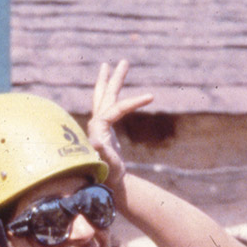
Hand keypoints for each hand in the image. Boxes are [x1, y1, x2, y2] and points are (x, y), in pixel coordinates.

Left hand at [88, 60, 152, 195]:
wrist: (107, 185)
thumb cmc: (109, 177)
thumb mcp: (108, 165)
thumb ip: (102, 153)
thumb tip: (94, 141)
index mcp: (98, 128)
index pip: (115, 108)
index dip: (133, 101)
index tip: (152, 96)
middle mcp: (96, 124)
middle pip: (105, 95)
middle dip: (113, 79)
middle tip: (123, 61)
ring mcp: (99, 126)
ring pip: (104, 99)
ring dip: (109, 83)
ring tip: (111, 66)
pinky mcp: (104, 130)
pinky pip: (107, 108)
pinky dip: (110, 96)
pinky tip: (113, 92)